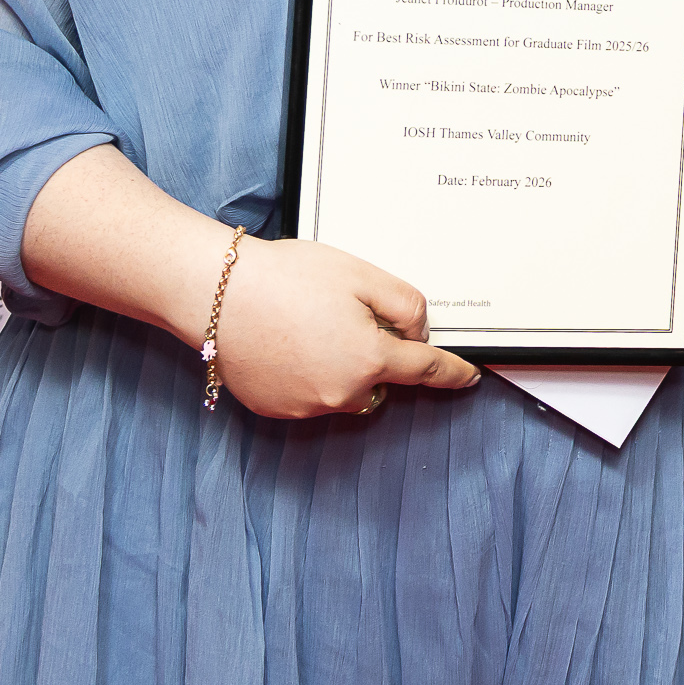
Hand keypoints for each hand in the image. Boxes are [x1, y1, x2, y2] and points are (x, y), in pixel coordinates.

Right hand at [208, 236, 483, 419]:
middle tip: (347, 320)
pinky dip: (309, 378)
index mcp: (369, 359)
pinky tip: (287, 345)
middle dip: (378, 361)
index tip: (469, 377)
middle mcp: (341, 393)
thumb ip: (406, 306)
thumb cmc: (285, 278)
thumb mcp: (362, 276)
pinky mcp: (275, 409)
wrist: (214, 292)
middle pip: (381, 384)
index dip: (452, 373)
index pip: (425, 371)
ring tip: (310, 329)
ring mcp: (305, 406)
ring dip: (343, 372)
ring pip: (344, 394)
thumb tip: (418, 332)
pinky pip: (309, 398)